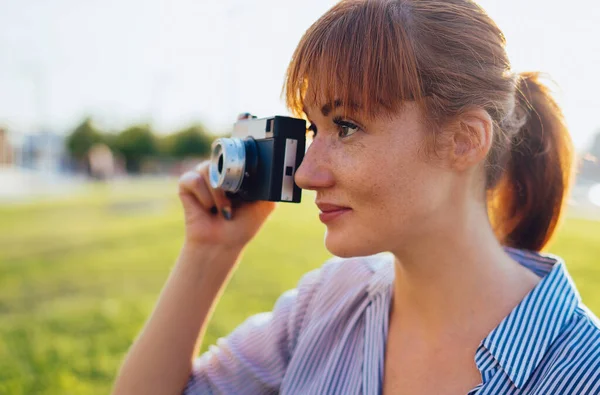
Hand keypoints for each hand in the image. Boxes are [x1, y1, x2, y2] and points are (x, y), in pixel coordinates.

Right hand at [177, 113, 276, 249]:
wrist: (223, 243)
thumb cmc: (243, 224)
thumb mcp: (266, 204)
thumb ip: (272, 186)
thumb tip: (283, 172)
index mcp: (238, 169)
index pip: (236, 144)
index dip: (239, 127)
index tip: (245, 115)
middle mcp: (219, 167)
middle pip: (221, 154)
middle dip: (228, 169)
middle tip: (235, 190)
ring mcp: (202, 174)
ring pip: (208, 169)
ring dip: (220, 194)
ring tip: (225, 209)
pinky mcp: (186, 184)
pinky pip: (194, 180)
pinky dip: (206, 198)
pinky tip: (209, 209)